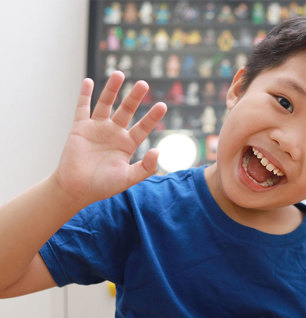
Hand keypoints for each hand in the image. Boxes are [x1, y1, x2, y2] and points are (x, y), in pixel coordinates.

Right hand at [53, 71, 166, 206]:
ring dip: (112, 89)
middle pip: (126, 110)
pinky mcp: (80, 128)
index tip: (163, 106)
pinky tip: (89, 81)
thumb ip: (145, 167)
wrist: (76, 189)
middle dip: (135, 97)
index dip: (152, 117)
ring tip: (120, 74)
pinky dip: (85, 94)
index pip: (143, 127)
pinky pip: (82, 107)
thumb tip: (158, 151)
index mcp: (127, 144)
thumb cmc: (102, 186)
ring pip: (106, 104)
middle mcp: (114, 133)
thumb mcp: (128, 178)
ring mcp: (97, 128)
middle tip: (144, 84)